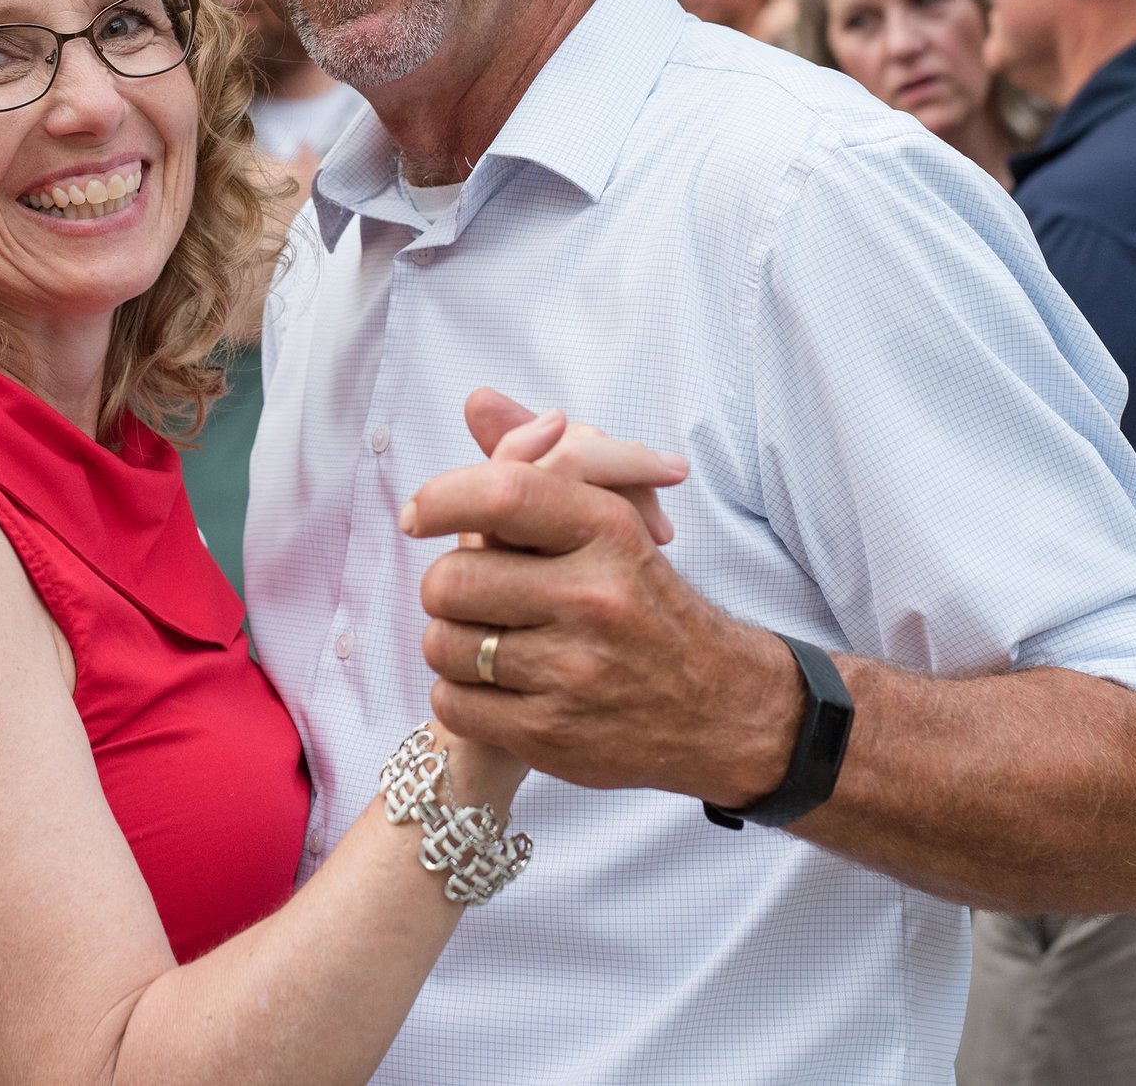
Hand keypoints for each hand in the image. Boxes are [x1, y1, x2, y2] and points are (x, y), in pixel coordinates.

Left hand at [406, 389, 797, 801]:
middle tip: (469, 595)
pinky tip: (493, 686)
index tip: (417, 516)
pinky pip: (451, 703)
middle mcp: (593, 599)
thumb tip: (476, 401)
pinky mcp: (551, 734)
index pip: (502, 492)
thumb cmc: (645, 604)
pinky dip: (458, 694)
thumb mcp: (611, 523)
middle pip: (450, 580)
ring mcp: (573, 672)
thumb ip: (536, 463)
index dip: (441, 499)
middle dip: (446, 587)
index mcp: (608, 533)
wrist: (718, 708)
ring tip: (485, 641)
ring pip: (443, 644)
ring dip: (450, 642)